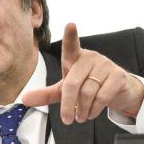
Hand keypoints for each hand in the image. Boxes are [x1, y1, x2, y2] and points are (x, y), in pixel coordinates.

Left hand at [22, 22, 143, 123]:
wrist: (118, 91)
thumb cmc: (87, 85)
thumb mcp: (64, 90)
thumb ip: (45, 94)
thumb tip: (24, 99)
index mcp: (75, 58)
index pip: (71, 45)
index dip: (71, 35)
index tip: (71, 25)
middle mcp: (91, 58)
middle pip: (72, 83)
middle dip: (67, 105)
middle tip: (67, 119)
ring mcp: (106, 65)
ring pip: (88, 93)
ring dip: (82, 110)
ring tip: (80, 117)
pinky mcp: (118, 76)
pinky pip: (102, 97)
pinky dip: (94, 110)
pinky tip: (92, 113)